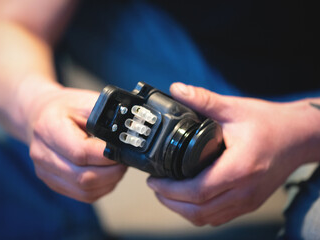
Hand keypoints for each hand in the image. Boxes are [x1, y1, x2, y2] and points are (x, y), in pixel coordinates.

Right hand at [26, 86, 126, 202]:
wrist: (41, 115)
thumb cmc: (64, 108)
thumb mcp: (84, 101)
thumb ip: (104, 115)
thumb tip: (125, 133)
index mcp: (49, 129)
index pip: (81, 153)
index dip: (107, 156)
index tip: (122, 151)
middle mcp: (42, 154)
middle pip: (83, 177)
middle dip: (112, 172)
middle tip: (124, 161)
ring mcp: (46, 172)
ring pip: (84, 190)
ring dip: (108, 182)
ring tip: (118, 167)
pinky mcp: (53, 182)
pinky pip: (82, 195)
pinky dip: (101, 188)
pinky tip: (108, 175)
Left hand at [147, 82, 318, 225]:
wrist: (298, 137)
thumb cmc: (270, 123)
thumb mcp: (234, 108)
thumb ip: (204, 100)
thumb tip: (176, 89)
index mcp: (239, 168)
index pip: (197, 192)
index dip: (170, 190)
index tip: (153, 180)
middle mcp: (244, 191)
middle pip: (199, 211)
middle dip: (170, 202)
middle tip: (156, 187)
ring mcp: (248, 201)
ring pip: (208, 218)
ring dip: (183, 210)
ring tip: (167, 193)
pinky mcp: (250, 203)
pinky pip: (219, 217)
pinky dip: (199, 212)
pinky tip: (189, 198)